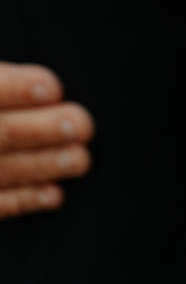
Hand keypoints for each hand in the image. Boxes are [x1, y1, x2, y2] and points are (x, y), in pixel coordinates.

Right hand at [0, 63, 94, 217]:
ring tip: (79, 159)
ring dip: (41, 166)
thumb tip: (52, 94)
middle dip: (39, 130)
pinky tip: (54, 194)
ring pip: (0, 169)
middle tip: (80, 125)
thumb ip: (11, 84)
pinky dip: (24, 199)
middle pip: (0, 133)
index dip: (16, 89)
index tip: (52, 89)